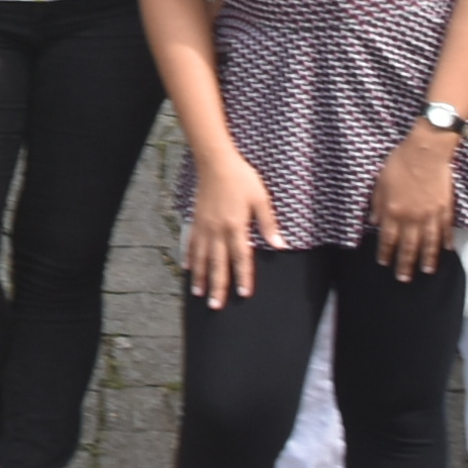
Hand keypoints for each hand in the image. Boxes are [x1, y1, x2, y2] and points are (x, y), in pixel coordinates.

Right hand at [184, 150, 283, 303]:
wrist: (216, 162)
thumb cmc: (241, 178)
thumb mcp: (260, 199)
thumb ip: (268, 224)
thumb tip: (280, 245)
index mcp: (236, 226)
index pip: (241, 258)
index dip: (242, 277)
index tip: (243, 294)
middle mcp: (217, 230)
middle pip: (217, 264)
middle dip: (217, 286)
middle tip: (216, 306)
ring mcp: (204, 226)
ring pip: (201, 257)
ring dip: (200, 276)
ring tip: (198, 293)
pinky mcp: (196, 220)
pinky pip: (190, 242)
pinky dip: (188, 256)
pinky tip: (187, 267)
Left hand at [370, 125, 461, 279]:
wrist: (426, 151)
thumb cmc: (400, 162)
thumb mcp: (380, 182)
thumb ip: (377, 205)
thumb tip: (374, 223)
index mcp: (394, 211)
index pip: (388, 239)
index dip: (386, 253)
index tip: (384, 264)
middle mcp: (412, 217)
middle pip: (408, 247)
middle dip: (405, 264)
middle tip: (403, 279)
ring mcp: (430, 214)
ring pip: (429, 243)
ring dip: (427, 259)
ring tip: (426, 271)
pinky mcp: (445, 208)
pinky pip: (446, 229)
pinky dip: (446, 241)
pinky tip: (446, 250)